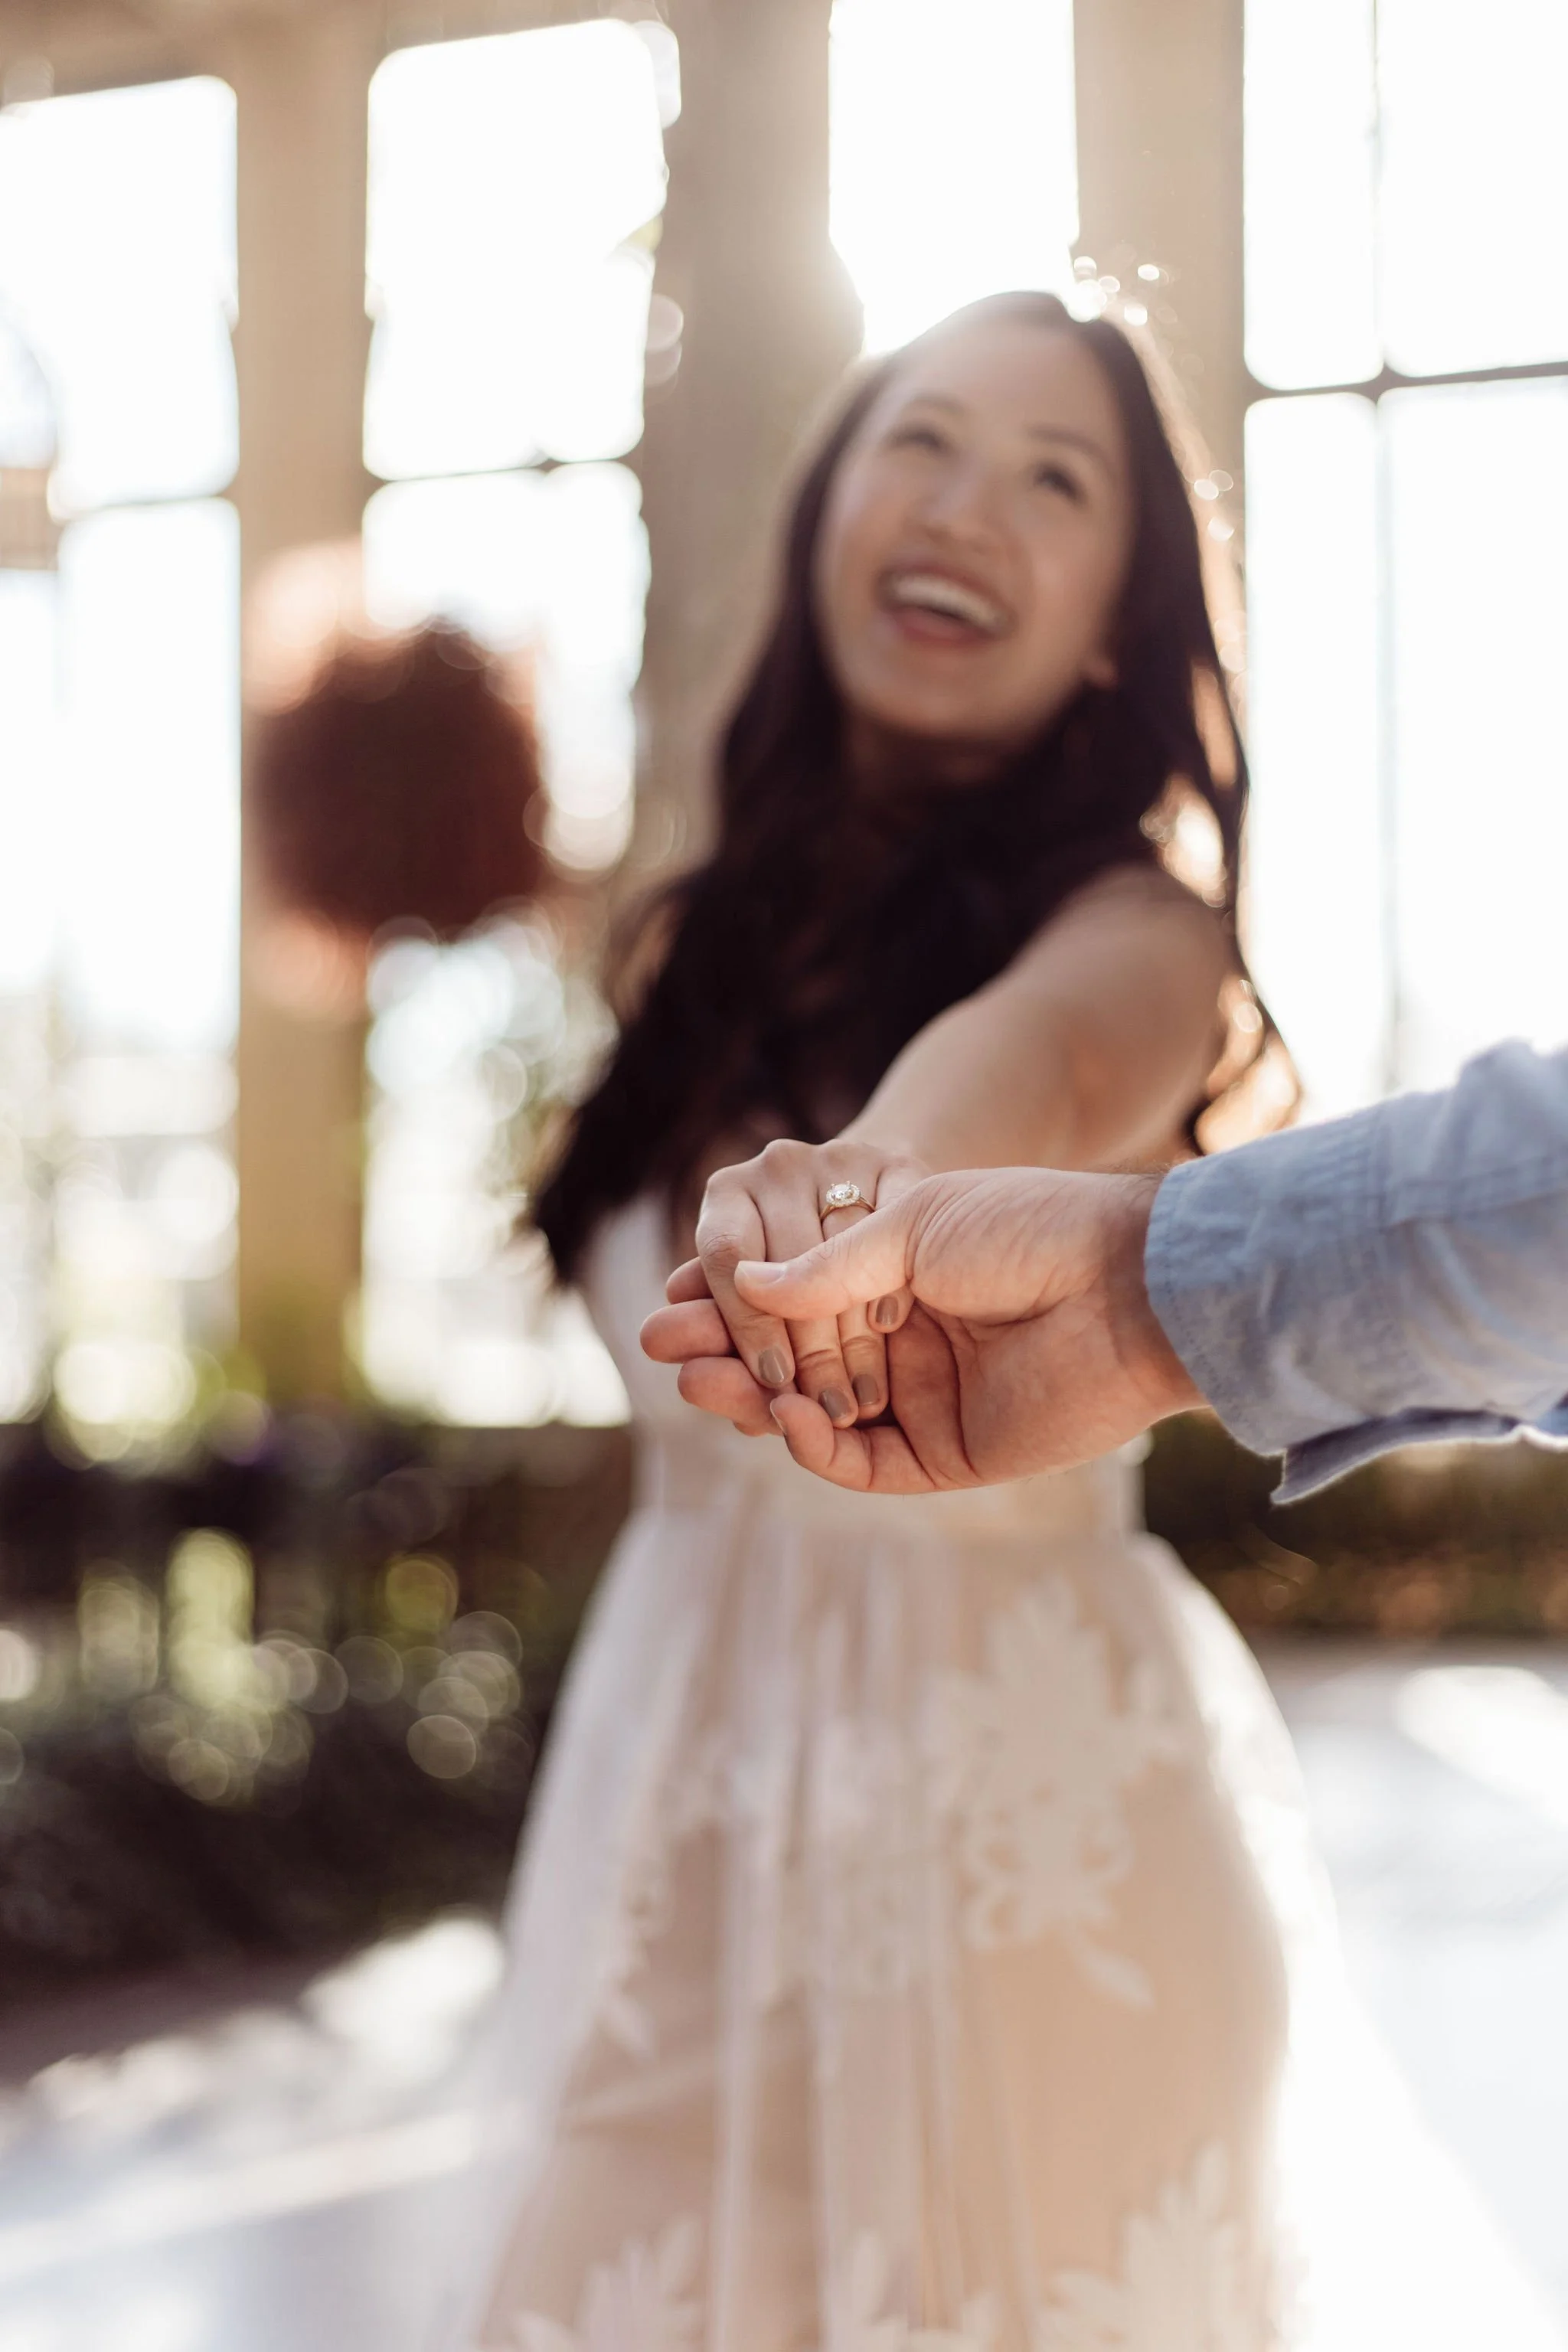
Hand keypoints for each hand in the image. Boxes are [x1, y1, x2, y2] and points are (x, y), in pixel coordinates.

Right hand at [642, 1166, 1202, 1489]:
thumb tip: (743, 1282)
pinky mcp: (951, 1453)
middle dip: (726, 1353)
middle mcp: (906, 1340)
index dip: (732, 1300)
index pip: (794, 1299)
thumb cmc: (1031, 1228)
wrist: (1129, 1282)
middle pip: (794, 1361)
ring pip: (818, 1415)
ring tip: (700, 1383)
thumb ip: (827, 1267)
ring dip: (755, 1400)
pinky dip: (817, 1445)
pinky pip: (866, 1461)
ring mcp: (927, 1399)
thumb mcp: (912, 1226)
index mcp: (898, 1275)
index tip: (673, 1294)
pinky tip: (783, 1413)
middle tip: (661, 1348)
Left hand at [689, 1137, 928, 1427]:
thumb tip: (672, 1357)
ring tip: (865, 1394)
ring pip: (843, 1243)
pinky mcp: (896, 1159)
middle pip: (788, 1256)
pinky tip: (889, 1325)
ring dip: (855, 1329)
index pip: (727, 1258)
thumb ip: (721, 1335)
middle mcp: (777, 1166)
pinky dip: (890, 1271)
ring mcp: (838, 1155)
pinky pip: (892, 1220)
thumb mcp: (756, 1307)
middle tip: (829, 1409)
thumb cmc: (802, 1278)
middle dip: (810, 1347)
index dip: (749, 1325)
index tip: (775, 1384)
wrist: (874, 1213)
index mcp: (727, 1196)